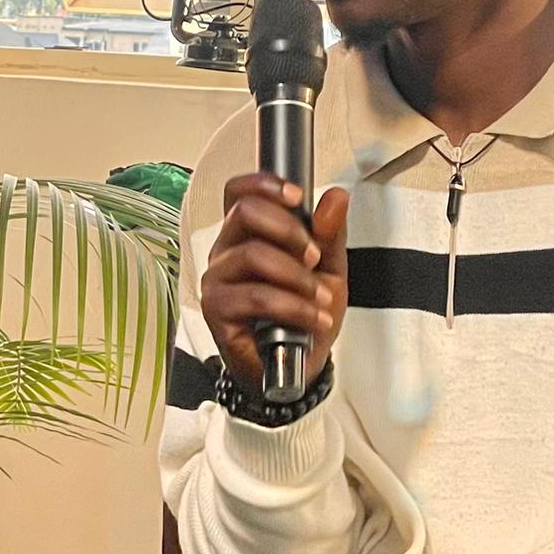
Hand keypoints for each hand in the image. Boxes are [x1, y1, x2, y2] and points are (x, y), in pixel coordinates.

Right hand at [200, 173, 349, 388]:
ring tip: (320, 298)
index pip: (238, 192)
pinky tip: (312, 318)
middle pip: (245, 212)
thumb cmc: (303, 317)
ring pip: (253, 255)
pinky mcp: (217, 310)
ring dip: (297, 277)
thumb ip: (330, 234)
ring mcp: (218, 280)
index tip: (297, 196)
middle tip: (314, 256)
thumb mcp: (328, 270)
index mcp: (248, 234)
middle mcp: (227, 252)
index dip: (264, 184)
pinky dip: (293, 307)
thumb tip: (336, 199)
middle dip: (290, 230)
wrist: (299, 369)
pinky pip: (256, 297)